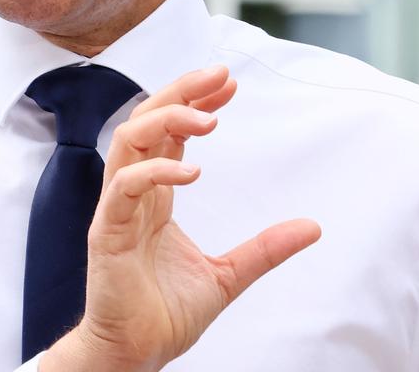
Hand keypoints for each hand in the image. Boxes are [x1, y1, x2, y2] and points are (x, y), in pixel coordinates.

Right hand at [40, 65, 321, 371]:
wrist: (134, 354)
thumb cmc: (164, 313)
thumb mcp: (229, 275)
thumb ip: (264, 248)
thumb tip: (312, 227)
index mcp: (154, 197)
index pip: (167, 132)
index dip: (194, 102)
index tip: (228, 85)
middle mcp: (132, 194)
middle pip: (144, 121)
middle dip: (180, 91)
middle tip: (218, 76)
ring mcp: (116, 210)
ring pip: (128, 141)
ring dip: (166, 119)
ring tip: (207, 118)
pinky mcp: (106, 233)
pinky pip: (124, 187)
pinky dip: (156, 170)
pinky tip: (191, 170)